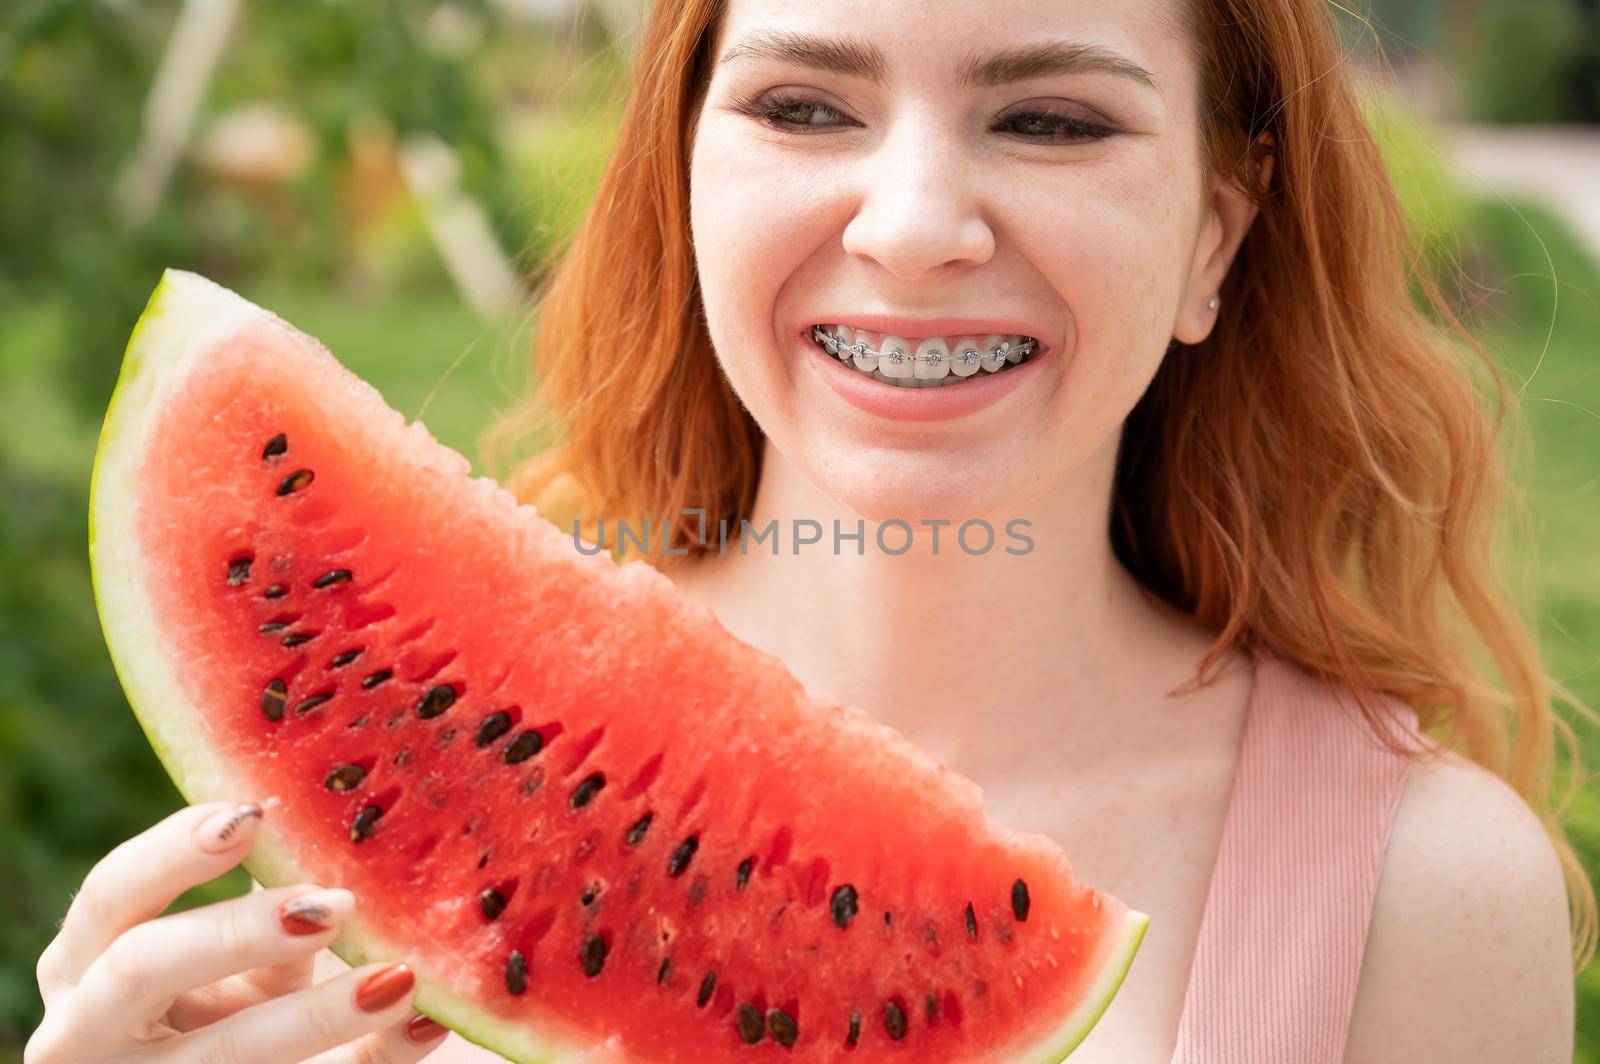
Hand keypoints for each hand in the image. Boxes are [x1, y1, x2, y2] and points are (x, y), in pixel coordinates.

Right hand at [27, 800, 449, 1062]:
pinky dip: (371, 1057)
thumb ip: (258, 896)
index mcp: (84, 961)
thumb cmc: (216, 998)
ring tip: (398, 977)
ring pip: (222, 1054)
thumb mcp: (225, 948)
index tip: (254, 815)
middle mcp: (88, 1029)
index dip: (173, 852)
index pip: (109, 894)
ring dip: (314, 1014)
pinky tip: (428, 1022)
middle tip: (331, 904)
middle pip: (140, 968)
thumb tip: (334, 811)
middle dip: (235, 933)